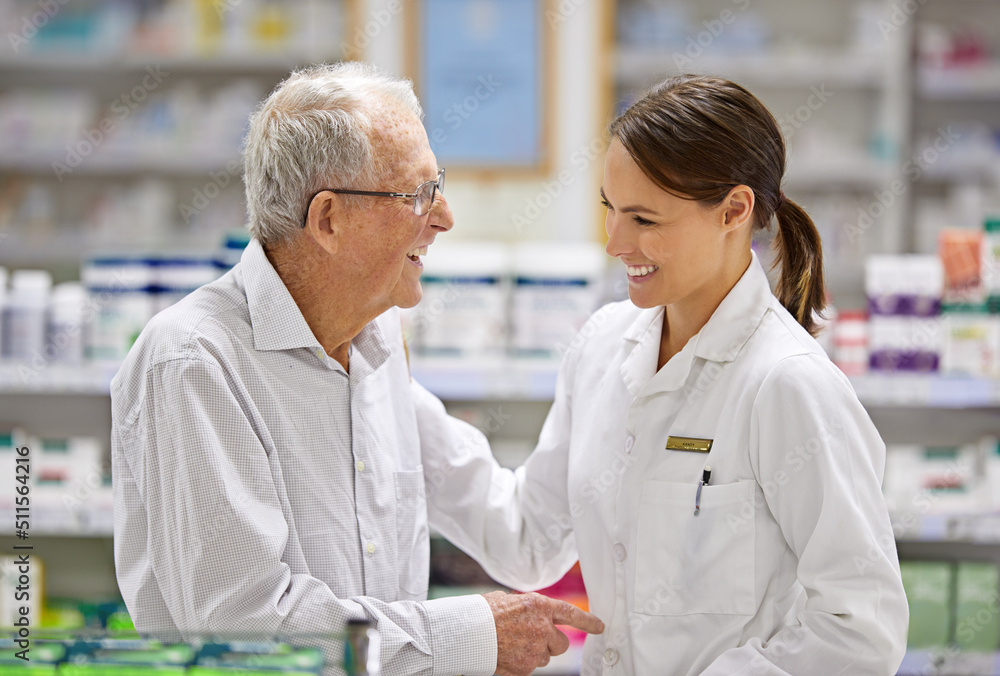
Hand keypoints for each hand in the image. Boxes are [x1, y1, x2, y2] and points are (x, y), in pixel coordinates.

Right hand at [483, 590, 604, 675]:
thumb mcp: (508, 600)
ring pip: (545, 657)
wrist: (467, 633)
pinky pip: (530, 668)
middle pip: (561, 643)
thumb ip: (527, 608)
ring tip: (511, 644)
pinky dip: (521, 663)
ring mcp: (536, 649)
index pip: (571, 614)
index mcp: (539, 605)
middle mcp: (542, 627)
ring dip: (533, 653)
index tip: (600, 627)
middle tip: (532, 639)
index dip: (587, 621)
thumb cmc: (483, 613)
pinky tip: (506, 653)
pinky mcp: (526, 667)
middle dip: (551, 643)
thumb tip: (531, 615)